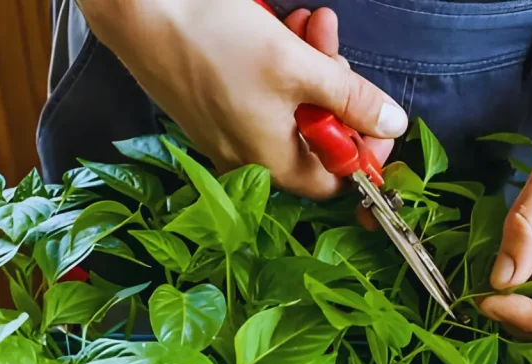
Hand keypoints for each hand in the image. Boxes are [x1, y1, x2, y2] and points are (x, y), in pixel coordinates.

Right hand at [78, 0, 404, 199]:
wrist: (137, 10)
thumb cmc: (215, 40)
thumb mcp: (301, 68)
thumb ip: (354, 100)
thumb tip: (394, 125)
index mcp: (270, 162)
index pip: (334, 179)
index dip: (364, 151)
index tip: (378, 117)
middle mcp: (247, 157)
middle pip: (315, 136)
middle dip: (336, 89)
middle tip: (334, 49)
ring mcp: (228, 132)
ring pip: (291, 108)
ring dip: (311, 66)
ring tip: (311, 24)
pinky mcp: (214, 105)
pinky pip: (262, 95)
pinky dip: (282, 64)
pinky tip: (284, 28)